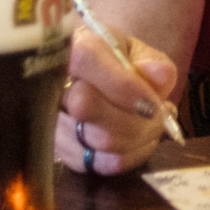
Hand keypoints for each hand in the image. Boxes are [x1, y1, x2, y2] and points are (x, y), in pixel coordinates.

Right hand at [56, 27, 179, 175]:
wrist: (95, 82)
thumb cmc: (114, 62)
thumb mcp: (135, 51)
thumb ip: (151, 59)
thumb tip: (160, 75)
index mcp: (71, 45)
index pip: (86, 60)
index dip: (121, 84)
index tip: (152, 101)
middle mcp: (49, 81)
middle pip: (86, 106)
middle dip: (135, 115)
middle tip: (159, 112)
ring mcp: (49, 120)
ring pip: (97, 139)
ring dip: (138, 136)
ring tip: (153, 123)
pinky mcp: (60, 152)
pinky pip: (100, 164)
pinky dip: (131, 156)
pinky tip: (141, 141)